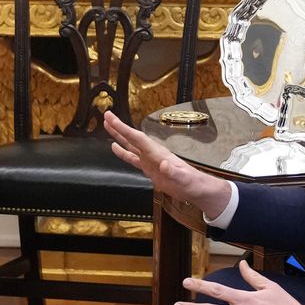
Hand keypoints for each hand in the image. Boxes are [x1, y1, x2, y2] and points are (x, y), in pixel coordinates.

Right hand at [102, 110, 232, 218]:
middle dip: (119, 127)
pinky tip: (115, 148)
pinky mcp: (149, 169)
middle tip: (106, 115)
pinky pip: (132, 158)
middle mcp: (152, 154)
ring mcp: (150, 161)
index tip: (111, 118)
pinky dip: (122, 152)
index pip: (137, 138)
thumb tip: (164, 164)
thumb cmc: (192, 183)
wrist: (197, 189)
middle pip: (132, 138)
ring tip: (107, 126)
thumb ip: (174, 171)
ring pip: (130, 145)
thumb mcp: (184, 179)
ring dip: (119, 136)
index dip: (123, 128)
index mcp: (157, 153)